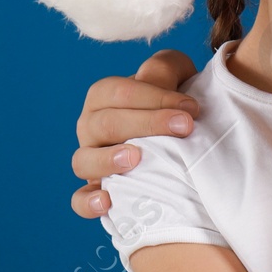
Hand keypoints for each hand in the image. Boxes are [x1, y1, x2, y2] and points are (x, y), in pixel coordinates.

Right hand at [71, 49, 199, 218]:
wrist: (179, 137)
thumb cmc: (173, 102)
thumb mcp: (175, 76)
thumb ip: (164, 68)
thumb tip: (158, 80)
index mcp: (104, 96)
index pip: (120, 92)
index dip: (155, 97)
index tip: (191, 108)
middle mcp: (90, 126)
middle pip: (105, 123)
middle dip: (147, 123)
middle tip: (184, 128)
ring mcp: (89, 159)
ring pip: (83, 160)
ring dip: (108, 160)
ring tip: (136, 158)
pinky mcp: (94, 190)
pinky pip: (80, 200)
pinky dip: (89, 202)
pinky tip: (107, 202)